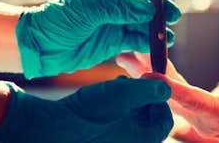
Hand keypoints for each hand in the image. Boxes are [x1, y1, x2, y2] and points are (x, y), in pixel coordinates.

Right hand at [0, 76, 173, 142]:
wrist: (52, 129)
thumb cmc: (90, 113)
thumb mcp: (126, 93)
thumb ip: (151, 89)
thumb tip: (166, 87)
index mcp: (145, 140)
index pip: (164, 119)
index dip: (158, 98)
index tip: (147, 84)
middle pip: (146, 120)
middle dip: (140, 98)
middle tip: (129, 82)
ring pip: (129, 122)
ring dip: (125, 102)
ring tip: (114, 87)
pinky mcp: (99, 142)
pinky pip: (113, 127)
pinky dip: (111, 111)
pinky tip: (100, 98)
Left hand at [15, 0, 180, 77]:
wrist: (43, 45)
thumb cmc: (61, 19)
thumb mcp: (91, 11)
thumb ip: (121, 10)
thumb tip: (149, 12)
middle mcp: (113, 0)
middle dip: (159, 5)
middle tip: (172, 15)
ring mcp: (115, 20)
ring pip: (143, 20)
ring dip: (157, 26)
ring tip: (168, 36)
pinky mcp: (114, 40)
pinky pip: (136, 38)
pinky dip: (148, 41)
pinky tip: (159, 45)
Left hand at [116, 52, 218, 142]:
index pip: (190, 100)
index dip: (168, 86)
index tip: (148, 75)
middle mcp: (202, 121)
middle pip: (169, 96)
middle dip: (146, 75)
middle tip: (126, 56)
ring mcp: (197, 120)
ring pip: (167, 97)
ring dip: (148, 76)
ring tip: (129, 57)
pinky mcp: (197, 116)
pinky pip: (174, 99)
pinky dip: (160, 82)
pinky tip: (146, 71)